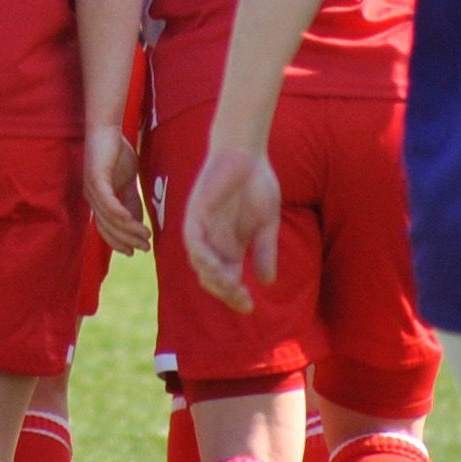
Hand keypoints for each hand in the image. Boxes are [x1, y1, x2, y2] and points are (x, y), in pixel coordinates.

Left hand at [82, 124, 147, 254]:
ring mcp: (91, 188)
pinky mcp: (96, 178)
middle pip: (107, 227)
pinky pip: (108, 202)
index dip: (119, 242)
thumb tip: (137, 222)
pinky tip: (132, 221)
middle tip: (145, 247)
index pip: (105, 228)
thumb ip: (131, 201)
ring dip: (129, 230)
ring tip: (145, 236)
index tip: (135, 251)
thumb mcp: (128, 181)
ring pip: (110, 218)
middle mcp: (91, 197)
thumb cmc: (117, 151)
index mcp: (97, 200)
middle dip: (127, 240)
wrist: (108, 128)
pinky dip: (119, 213)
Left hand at [182, 144, 281, 312]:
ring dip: (213, 278)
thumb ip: (265, 251)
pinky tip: (216, 264)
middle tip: (242, 300)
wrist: (247, 154)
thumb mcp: (267, 224)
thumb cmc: (257, 184)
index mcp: (229, 247)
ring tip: (232, 287)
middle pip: (210, 278)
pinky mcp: (194, 213)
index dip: (235, 296)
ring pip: (199, 263)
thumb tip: (268, 282)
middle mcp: (212, 242)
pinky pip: (193, 241)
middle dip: (225, 293)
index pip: (226, 280)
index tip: (250, 307)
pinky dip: (202, 255)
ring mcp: (202, 228)